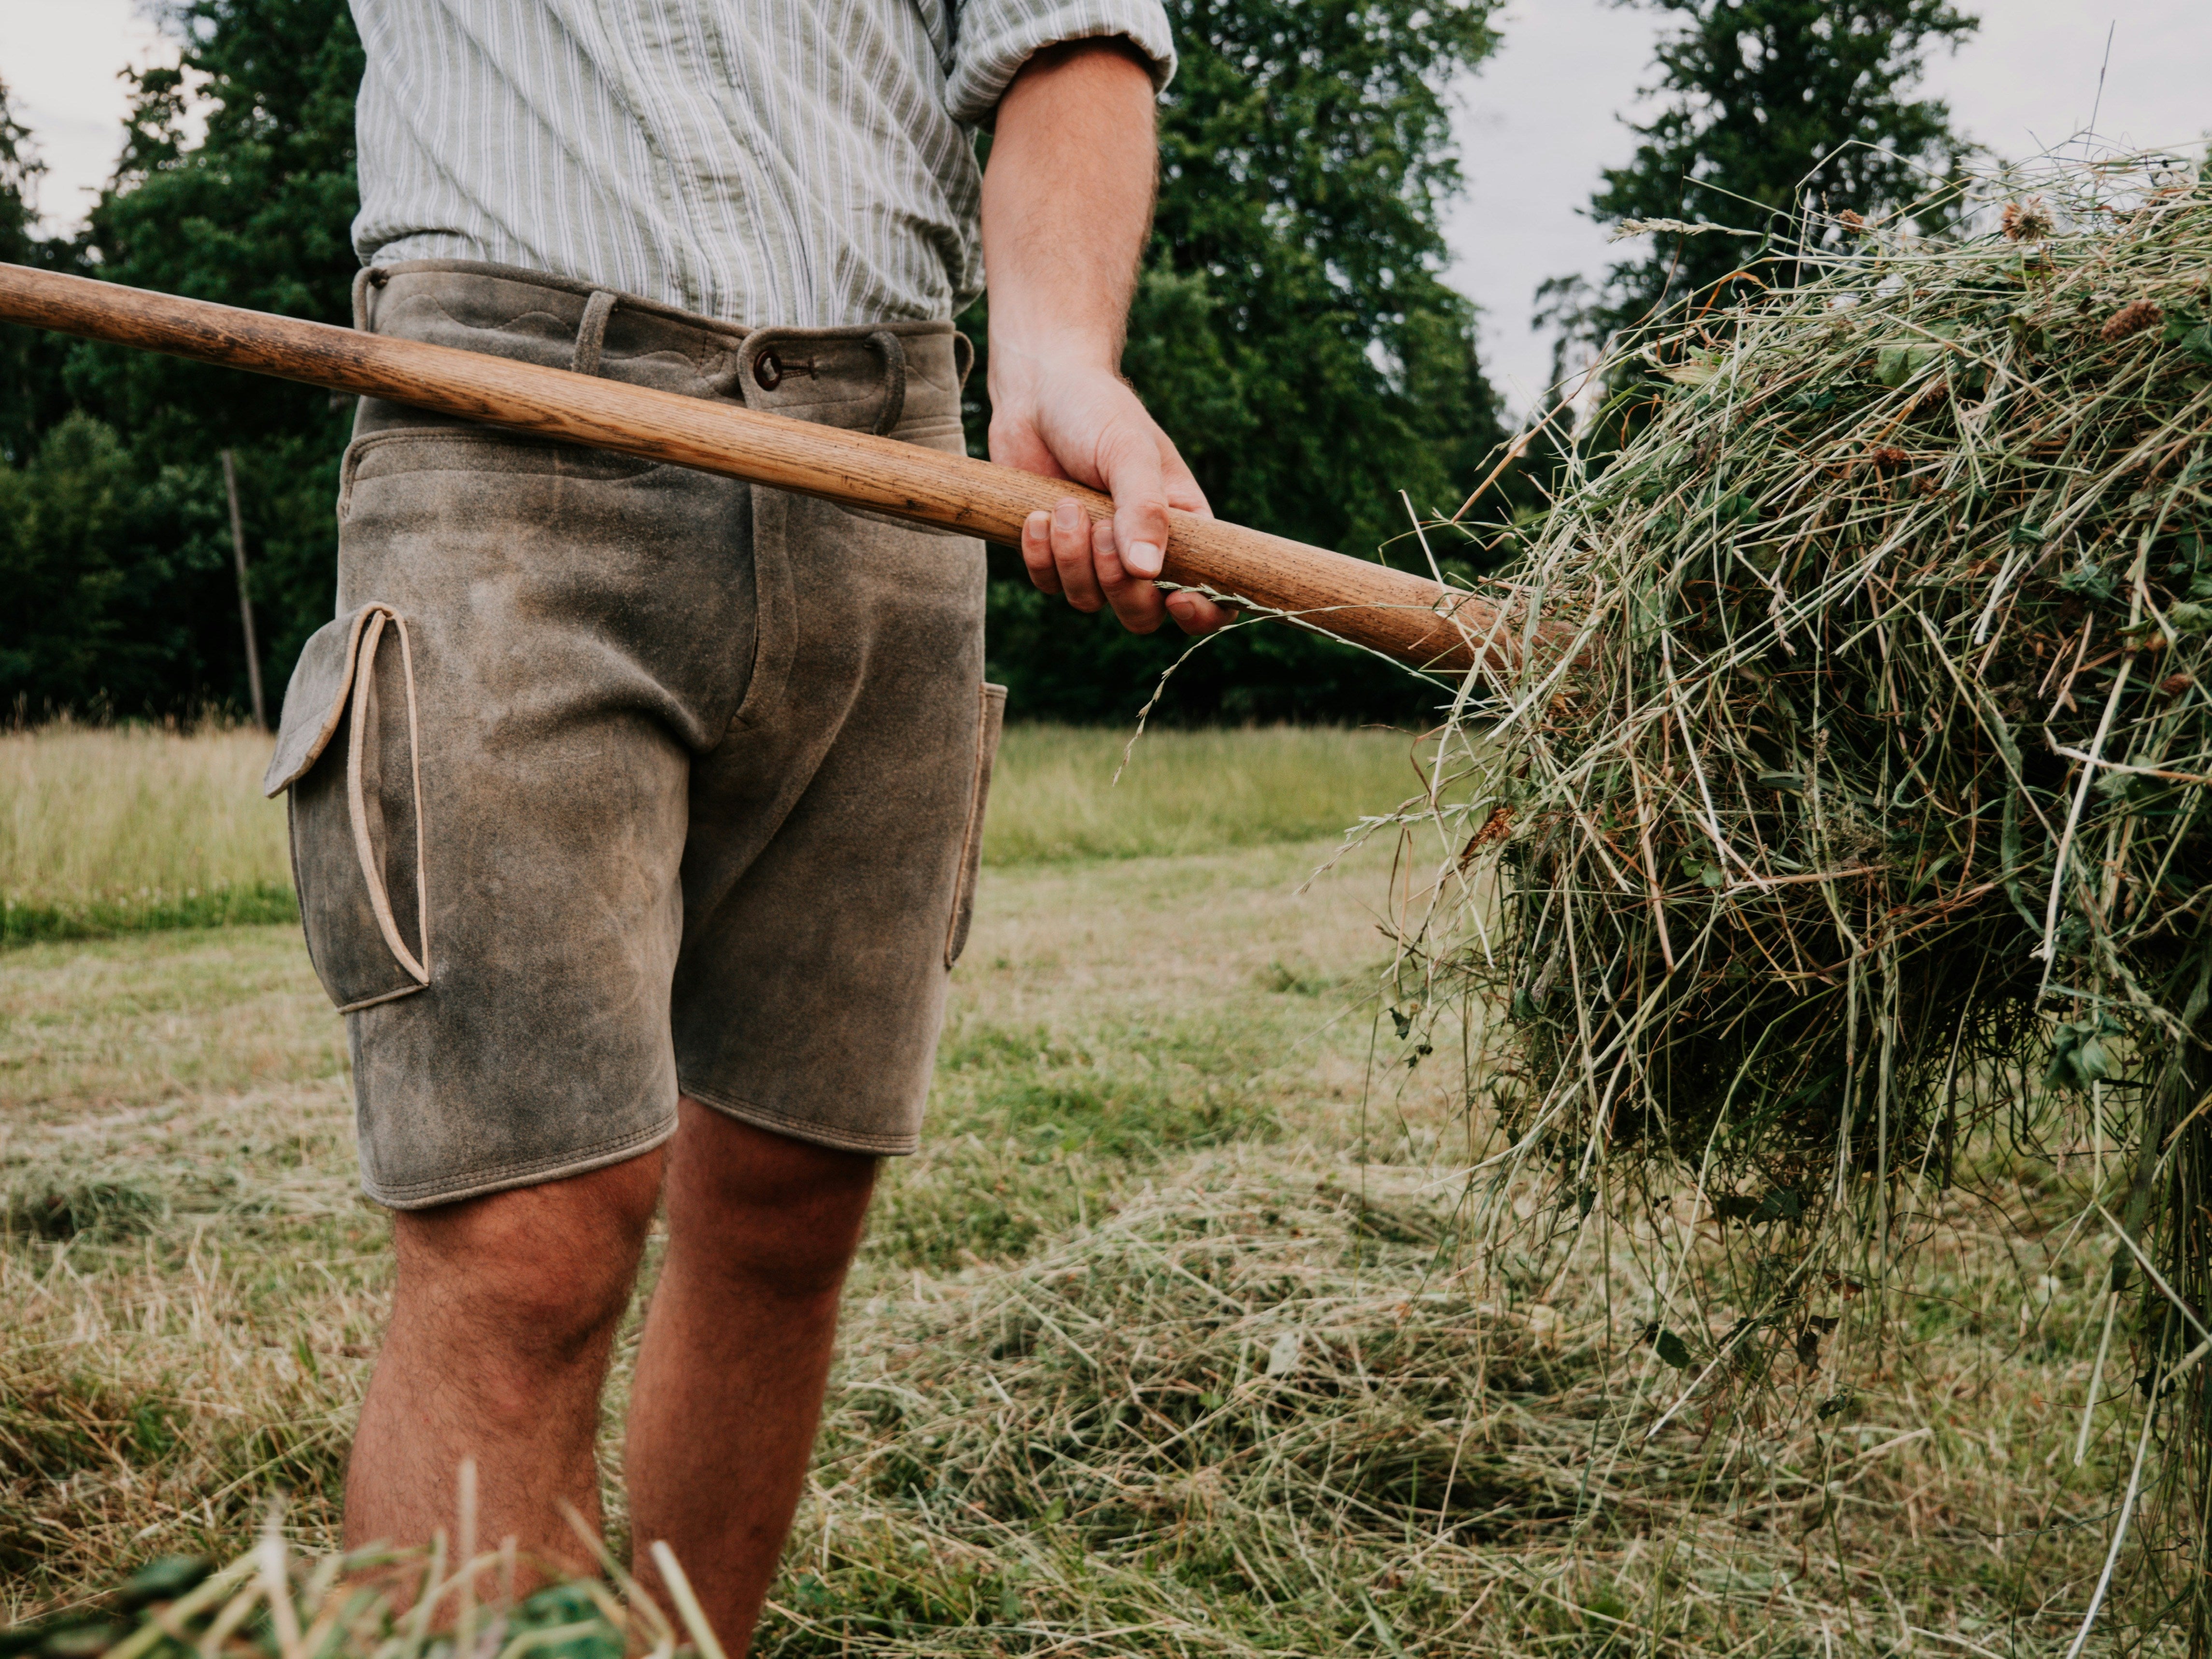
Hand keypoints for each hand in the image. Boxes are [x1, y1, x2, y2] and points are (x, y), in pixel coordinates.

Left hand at [987, 349, 1232, 635]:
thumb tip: (1148, 572)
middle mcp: (1142, 550)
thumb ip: (1144, 510)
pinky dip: (1040, 557)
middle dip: (1118, 585)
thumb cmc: (1095, 411)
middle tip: (1098, 530)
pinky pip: (1049, 585)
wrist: (1036, 390)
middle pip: (1142, 614)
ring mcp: (1095, 556)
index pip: (1210, 593)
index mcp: (1183, 527)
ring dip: (1073, 560)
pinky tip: (1035, 515)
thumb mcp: (1129, 452)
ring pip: (1091, 602)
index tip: (1176, 599)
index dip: (1202, 614)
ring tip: (1064, 505)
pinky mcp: (1053, 554)